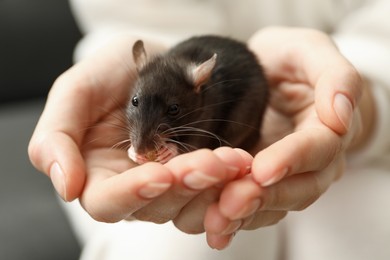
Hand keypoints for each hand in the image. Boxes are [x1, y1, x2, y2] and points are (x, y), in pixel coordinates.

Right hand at [27, 35, 250, 225]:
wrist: (154, 63)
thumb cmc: (112, 74)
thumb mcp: (77, 91)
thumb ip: (57, 135)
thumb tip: (66, 186)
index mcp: (96, 175)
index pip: (107, 202)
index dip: (132, 194)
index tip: (160, 174)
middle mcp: (132, 188)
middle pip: (155, 206)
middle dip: (186, 184)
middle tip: (214, 160)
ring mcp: (166, 186)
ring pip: (188, 205)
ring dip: (212, 185)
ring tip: (233, 158)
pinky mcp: (196, 178)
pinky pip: (212, 193)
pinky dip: (227, 182)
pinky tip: (239, 164)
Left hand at [203, 27, 370, 248]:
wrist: (270, 74)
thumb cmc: (290, 60)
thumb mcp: (310, 51)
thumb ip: (334, 76)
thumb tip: (340, 114)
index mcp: (329, 127)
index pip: (318, 148)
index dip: (292, 159)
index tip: (263, 169)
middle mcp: (314, 159)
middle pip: (300, 188)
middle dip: (266, 197)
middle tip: (231, 203)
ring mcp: (289, 175)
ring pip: (277, 204)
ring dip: (247, 214)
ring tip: (217, 219)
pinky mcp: (264, 182)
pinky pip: (257, 207)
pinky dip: (237, 217)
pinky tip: (215, 224)